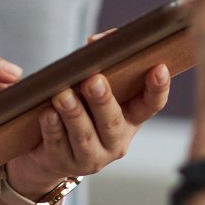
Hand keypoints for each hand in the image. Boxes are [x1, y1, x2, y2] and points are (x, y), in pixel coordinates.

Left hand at [6, 60, 172, 197]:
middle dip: (103, 100)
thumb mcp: (90, 86)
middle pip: (113, 122)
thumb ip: (98, 60)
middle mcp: (116, 141)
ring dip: (74, 113)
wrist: (46, 152)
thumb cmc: (76, 107)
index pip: (151, 105)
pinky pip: (58, 144)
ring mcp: (92, 156)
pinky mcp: (65, 163)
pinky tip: (47, 114)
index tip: (159, 67)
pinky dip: (52, 128)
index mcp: (130, 118)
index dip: (158, 88)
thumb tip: (96, 42)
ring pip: (84, 135)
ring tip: (63, 95)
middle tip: (93, 80)